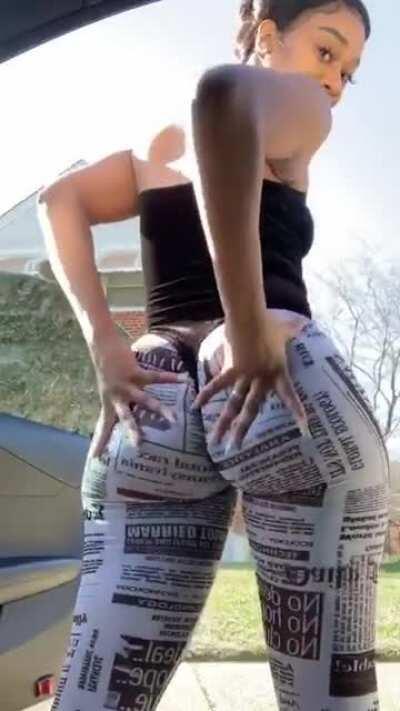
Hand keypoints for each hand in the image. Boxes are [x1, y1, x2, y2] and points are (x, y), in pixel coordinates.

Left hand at [88, 334, 184, 457]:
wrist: (101, 346)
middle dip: (133, 432)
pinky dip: (170, 378)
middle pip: (125, 418)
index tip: (95, 458)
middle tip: (139, 446)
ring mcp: (126, 385)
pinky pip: (155, 377)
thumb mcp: (109, 388)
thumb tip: (131, 408)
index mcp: (108, 402)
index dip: (100, 442)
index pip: (103, 426)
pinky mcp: (135, 372)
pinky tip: (184, 380)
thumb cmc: (107, 367)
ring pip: (144, 400)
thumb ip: (119, 399)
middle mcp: (116, 396)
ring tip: (174, 419)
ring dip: (160, 409)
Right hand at [193, 311, 309, 449]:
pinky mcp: (231, 369)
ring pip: (232, 404)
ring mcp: (245, 376)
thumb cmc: (269, 322)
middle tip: (235, 449)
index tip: (305, 432)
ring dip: (222, 423)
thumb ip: (294, 330)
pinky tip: (195, 407)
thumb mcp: (286, 330)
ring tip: (214, 441)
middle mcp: (261, 380)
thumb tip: (302, 323)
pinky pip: (217, 385)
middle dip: (242, 430)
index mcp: (279, 373)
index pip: (291, 396)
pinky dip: (206, 395)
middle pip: (250, 410)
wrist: (250, 318)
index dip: (297, 413)